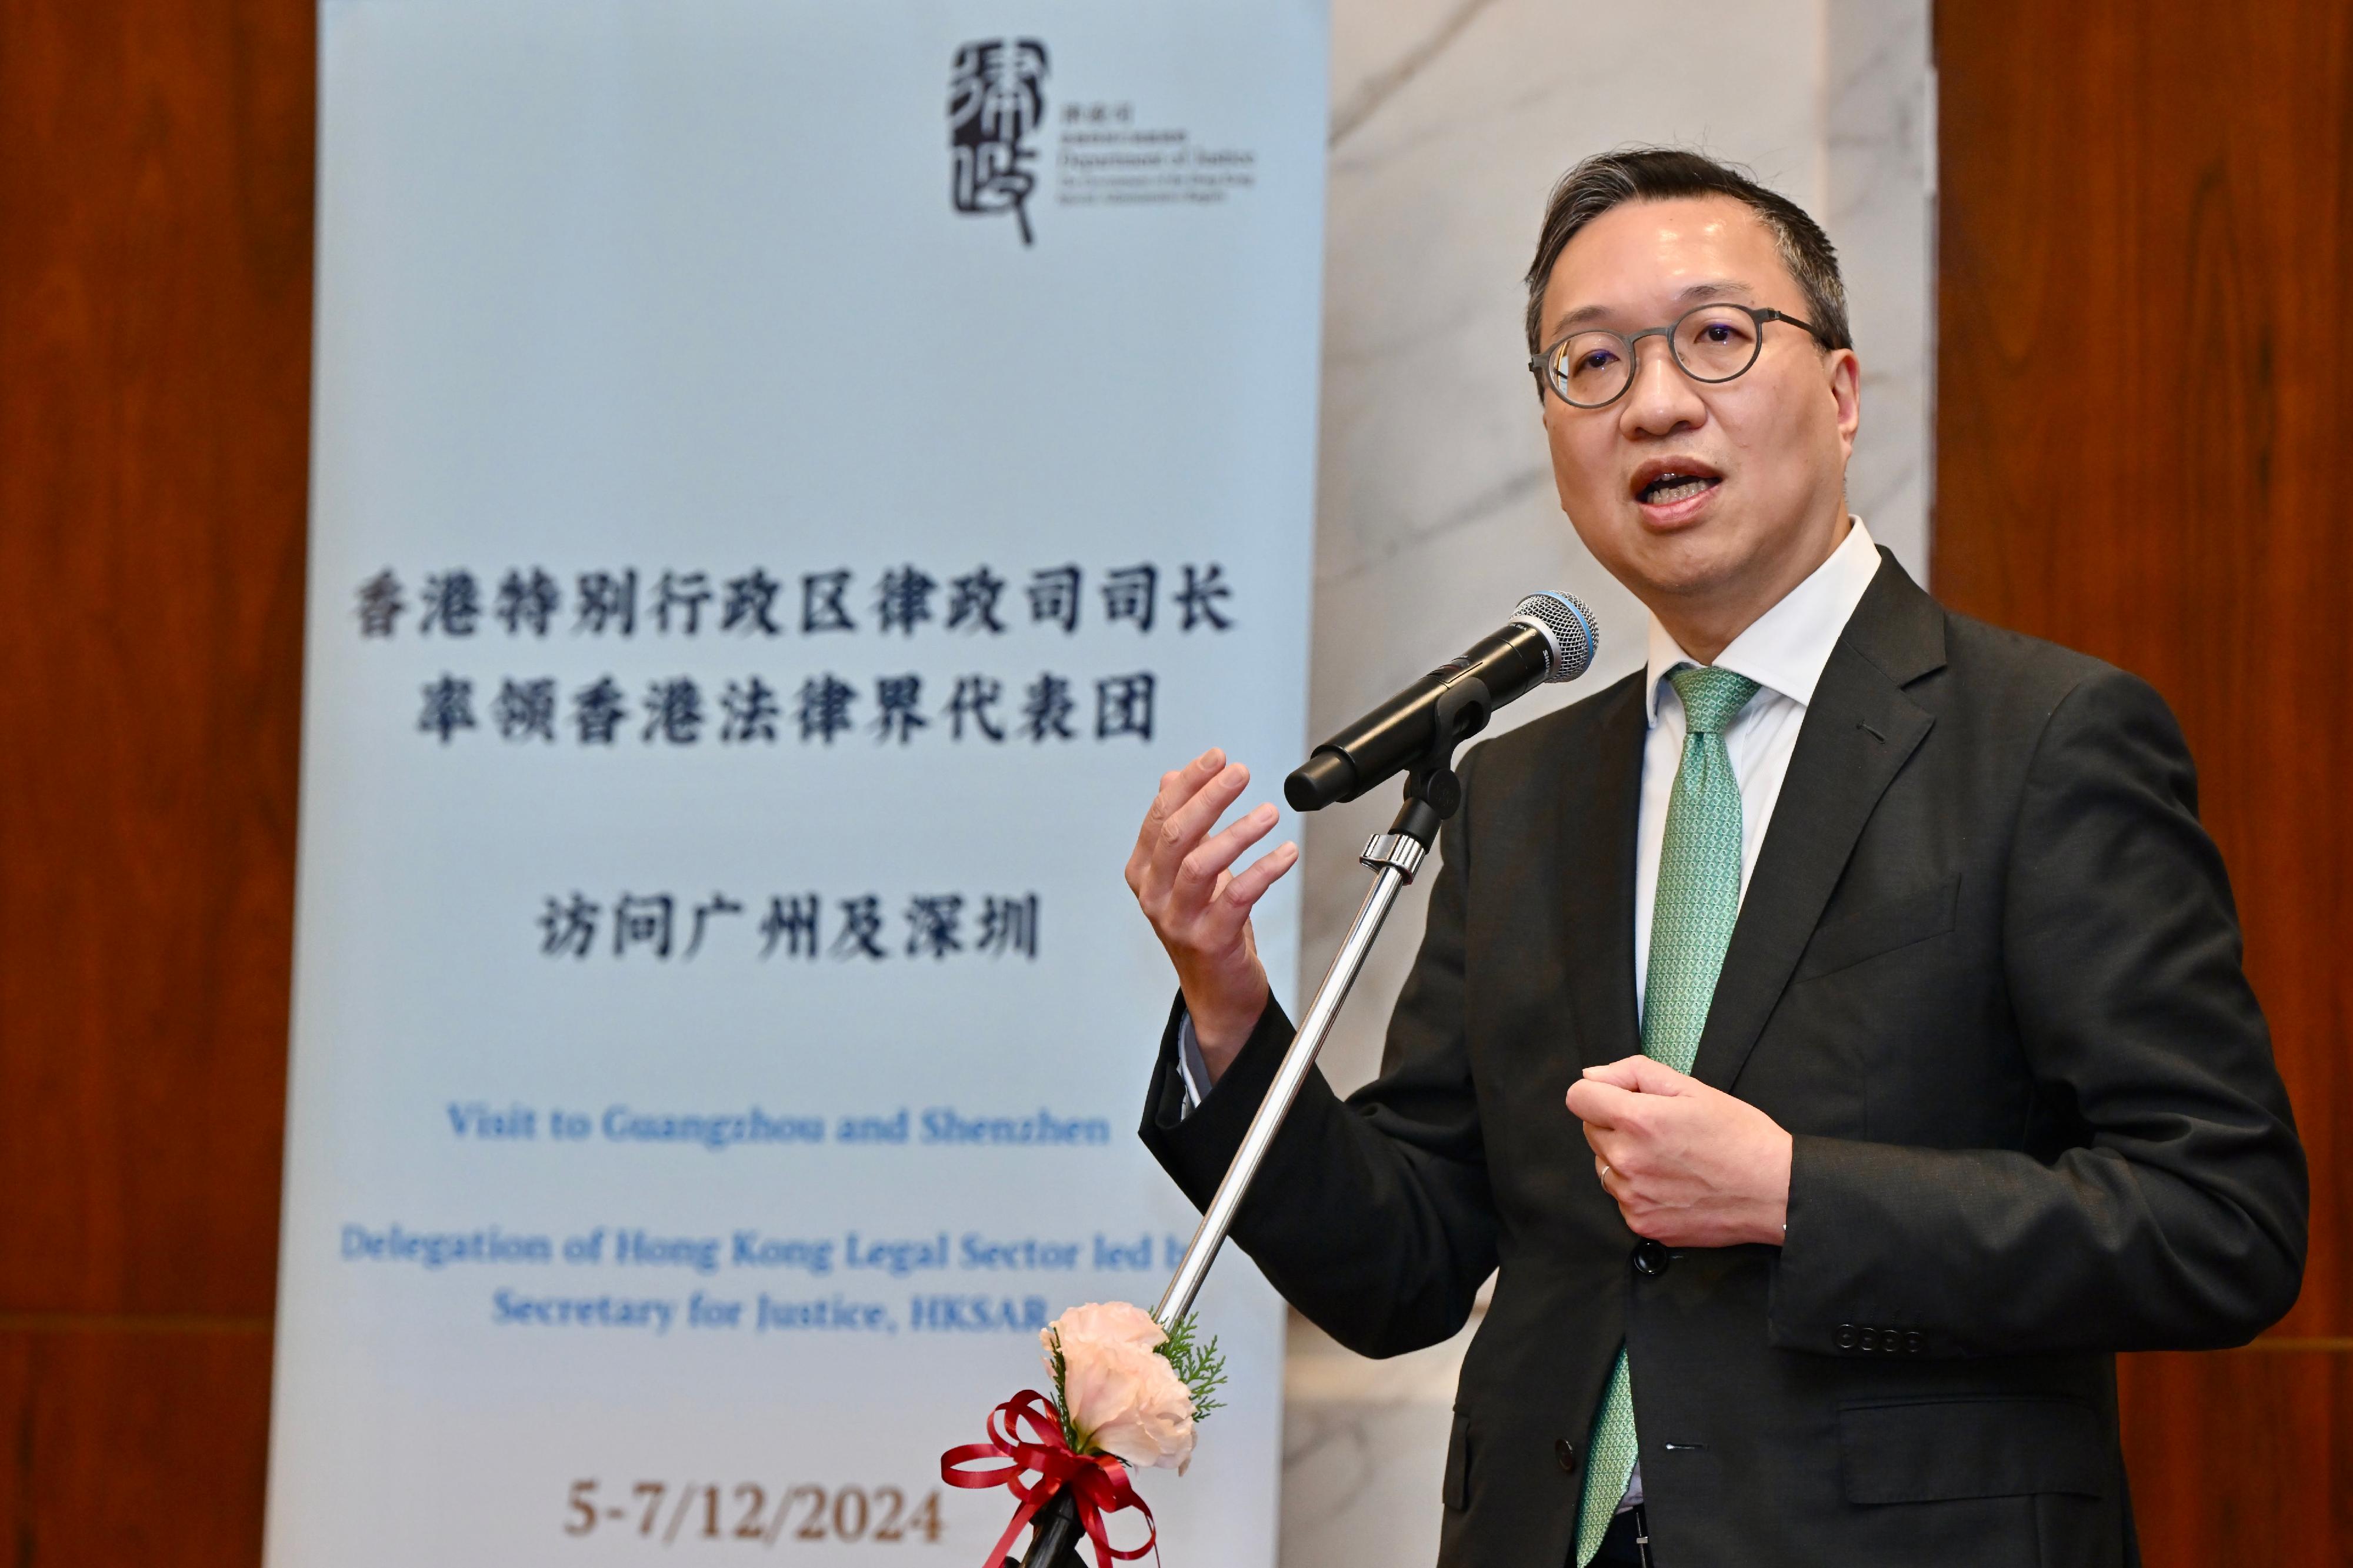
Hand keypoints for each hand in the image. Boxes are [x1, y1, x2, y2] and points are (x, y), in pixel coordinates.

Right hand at [1124, 748, 1299, 1083]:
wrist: (1217, 993)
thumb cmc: (1205, 927)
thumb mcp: (1185, 874)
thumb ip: (1178, 826)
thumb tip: (1171, 777)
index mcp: (1144, 873)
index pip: (1160, 816)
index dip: (1189, 782)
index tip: (1217, 757)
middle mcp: (1155, 896)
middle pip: (1177, 835)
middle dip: (1209, 797)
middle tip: (1240, 772)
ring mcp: (1178, 921)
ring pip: (1201, 865)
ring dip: (1238, 832)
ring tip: (1269, 812)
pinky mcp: (1210, 941)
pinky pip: (1238, 897)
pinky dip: (1264, 870)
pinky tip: (1285, 852)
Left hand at [1566, 1057, 1792, 1247]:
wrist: (1774, 1191)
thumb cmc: (1740, 1136)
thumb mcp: (1691, 1087)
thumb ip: (1633, 1073)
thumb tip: (1591, 1075)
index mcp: (1637, 1121)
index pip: (1578, 1097)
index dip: (1599, 1092)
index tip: (1620, 1097)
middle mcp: (1627, 1161)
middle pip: (1590, 1130)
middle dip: (1615, 1123)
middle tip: (1659, 1127)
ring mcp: (1632, 1197)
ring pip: (1604, 1165)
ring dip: (1624, 1157)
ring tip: (1669, 1157)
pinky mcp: (1641, 1224)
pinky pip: (1621, 1197)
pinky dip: (1638, 1188)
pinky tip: (1672, 1183)